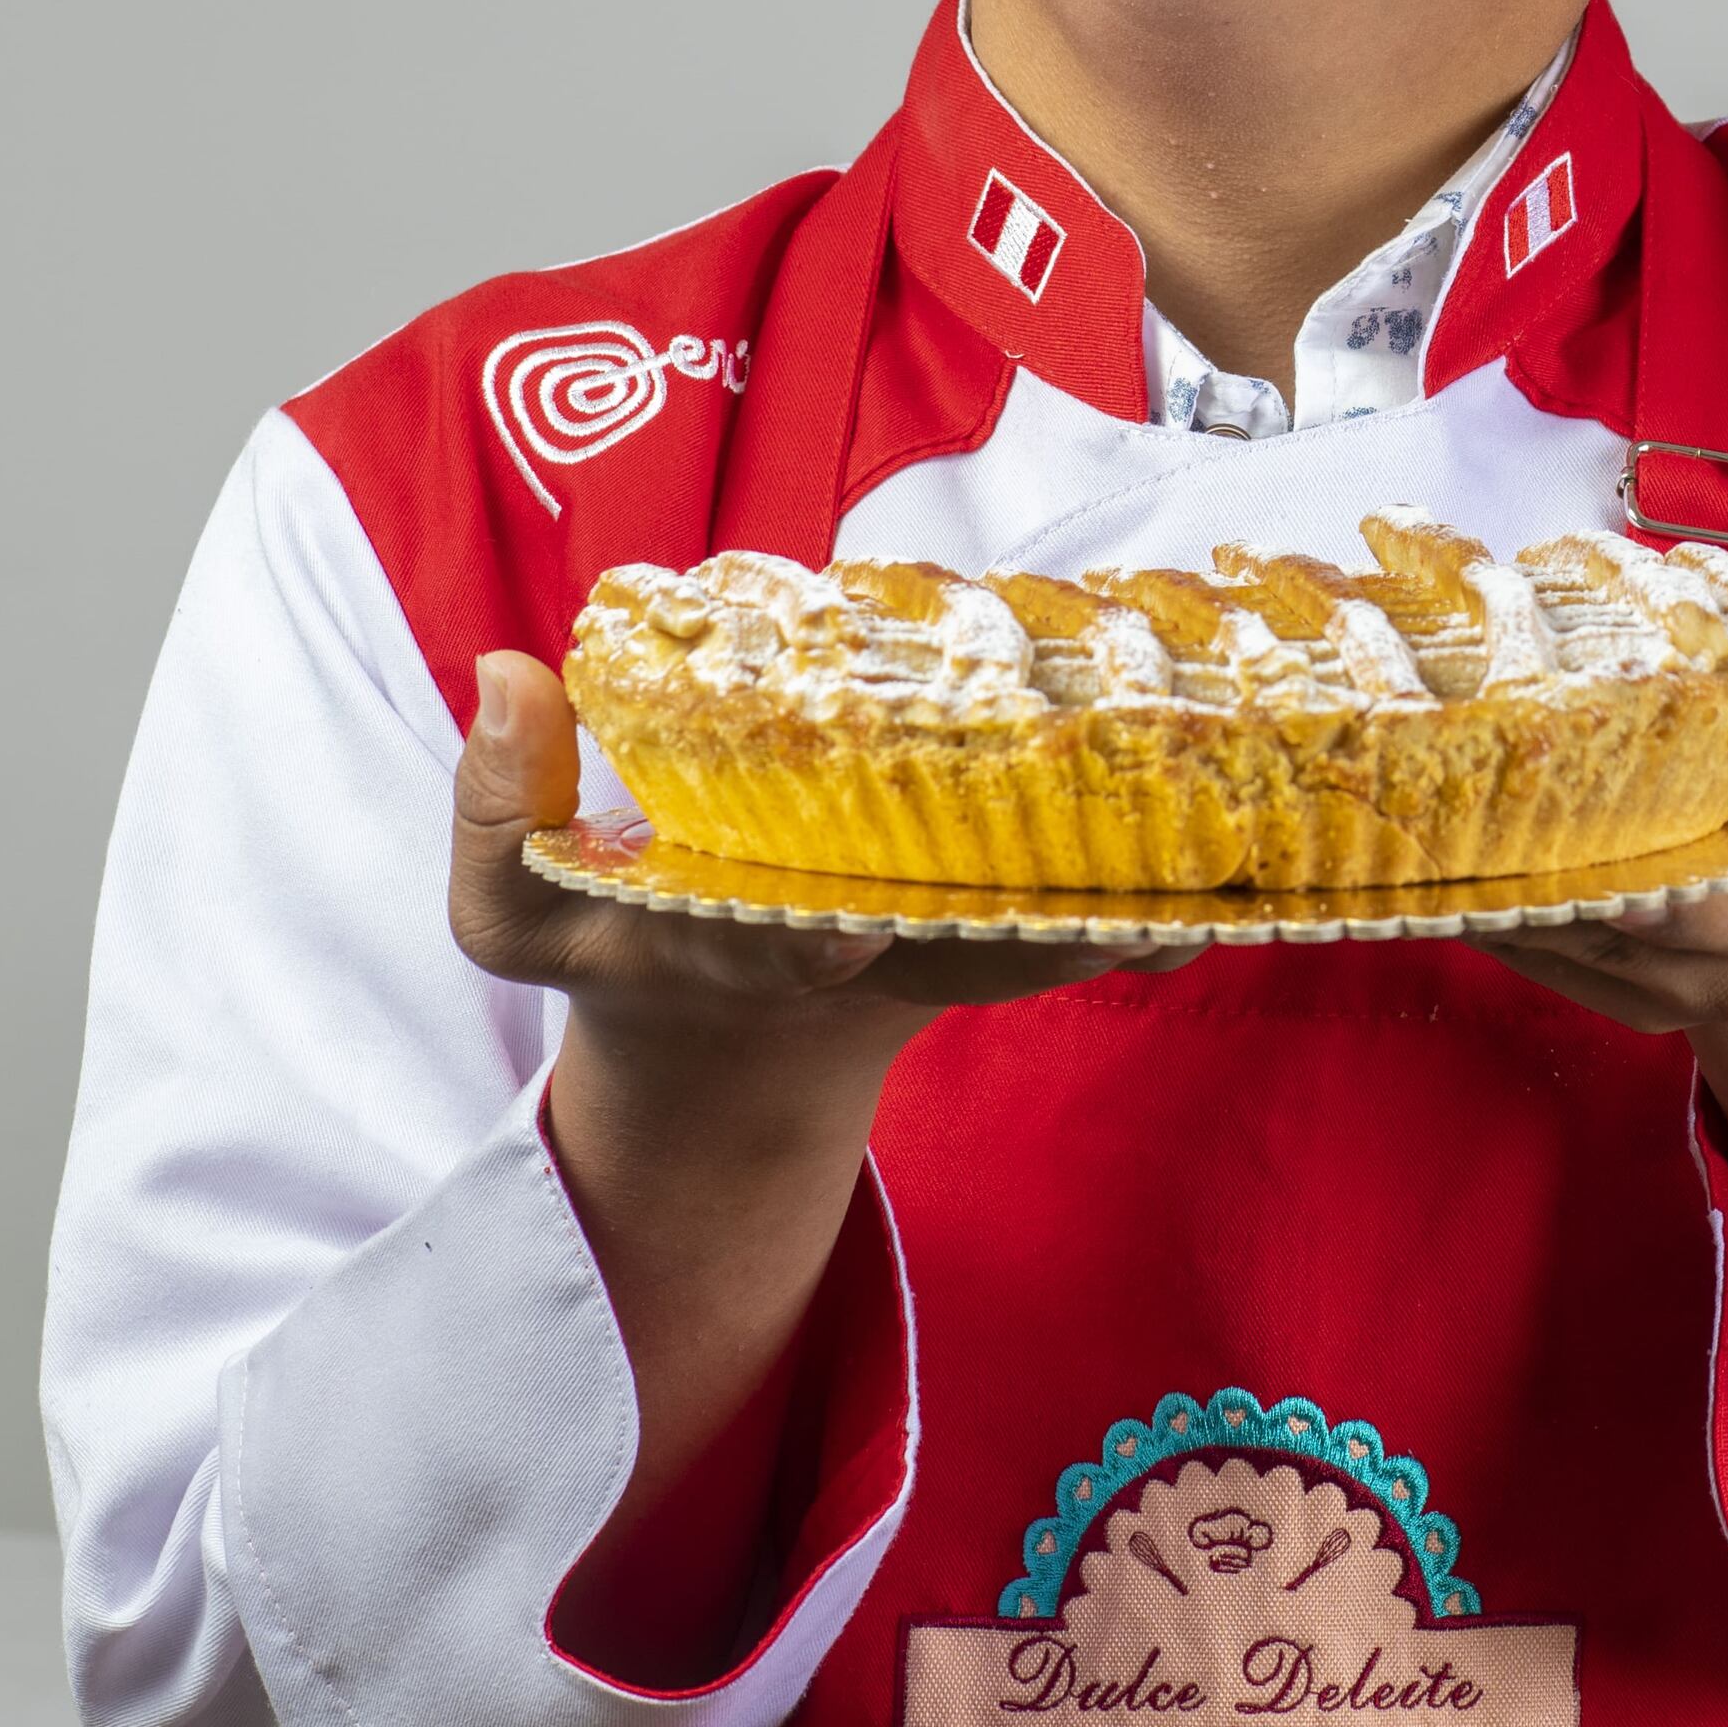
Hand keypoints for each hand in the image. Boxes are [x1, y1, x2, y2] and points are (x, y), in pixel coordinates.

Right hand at [451, 651, 1204, 1072]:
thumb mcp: (518, 909)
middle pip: (941, 949)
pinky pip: (1078, 928)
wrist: (722, 1054)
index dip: (816, 934)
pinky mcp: (988, 943)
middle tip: (1102, 898)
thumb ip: (496, 806)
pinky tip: (1231, 870)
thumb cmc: (619, 949)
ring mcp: (928, 958)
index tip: (843, 932)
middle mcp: (852, 963)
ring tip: (1204, 875)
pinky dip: (1150, 909)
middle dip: (1019, 921)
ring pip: (1036, 944)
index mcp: (731, 953)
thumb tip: (506, 672)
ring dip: (1117, 912)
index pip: (772, 947)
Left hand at [1475, 633, 1727, 1041]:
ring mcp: (1673, 994)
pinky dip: (1487, 887)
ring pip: (1554, 944)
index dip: (1632, 875)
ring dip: (1490, 872)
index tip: (1559, 811)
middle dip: (1531, 858)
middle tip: (1451, 777)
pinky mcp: (1615, 986)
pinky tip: (1447, 822)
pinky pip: (1532, 947)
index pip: (1715, 915)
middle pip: (1610, 933)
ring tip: (1432, 789)